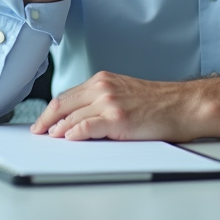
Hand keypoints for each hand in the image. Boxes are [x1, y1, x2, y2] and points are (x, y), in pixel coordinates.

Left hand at [30, 71, 201, 141]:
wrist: (182, 105)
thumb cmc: (157, 103)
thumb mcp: (123, 93)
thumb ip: (100, 100)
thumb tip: (77, 118)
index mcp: (102, 81)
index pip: (66, 95)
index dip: (50, 110)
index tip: (42, 122)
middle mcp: (103, 88)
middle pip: (63, 103)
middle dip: (46, 120)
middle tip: (38, 132)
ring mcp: (109, 102)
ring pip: (72, 117)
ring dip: (58, 129)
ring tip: (51, 138)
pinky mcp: (117, 118)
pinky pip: (87, 127)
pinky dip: (74, 133)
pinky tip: (68, 139)